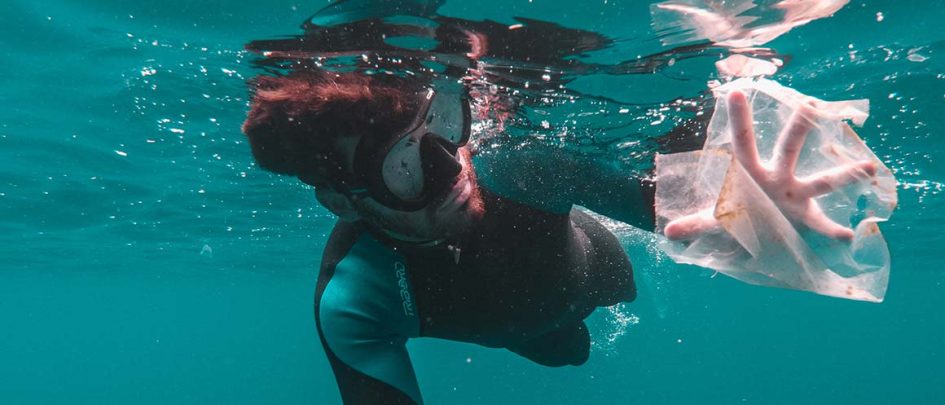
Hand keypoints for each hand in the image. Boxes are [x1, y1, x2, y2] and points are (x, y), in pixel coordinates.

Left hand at [664, 91, 876, 240]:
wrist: (759, 236)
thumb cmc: (738, 216)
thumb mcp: (715, 221)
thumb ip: (694, 224)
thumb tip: (668, 232)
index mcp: (750, 173)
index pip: (742, 141)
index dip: (739, 118)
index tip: (735, 92)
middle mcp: (777, 177)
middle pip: (789, 148)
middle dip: (800, 128)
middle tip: (812, 105)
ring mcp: (796, 195)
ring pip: (822, 181)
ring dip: (844, 175)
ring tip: (868, 168)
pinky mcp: (807, 219)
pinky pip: (822, 224)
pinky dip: (833, 231)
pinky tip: (847, 236)